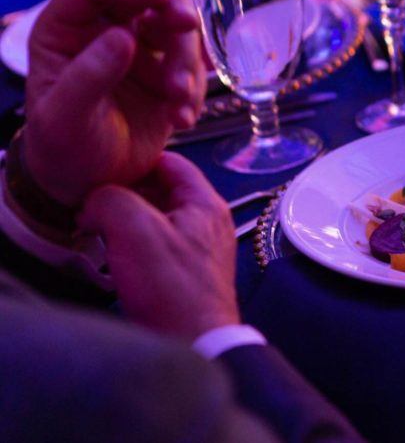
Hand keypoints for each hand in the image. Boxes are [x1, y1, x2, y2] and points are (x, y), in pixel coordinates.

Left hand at [24, 0, 204, 206]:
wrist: (90, 185)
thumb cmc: (63, 149)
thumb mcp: (66, 117)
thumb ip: (89, 76)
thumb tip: (123, 38)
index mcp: (65, 30)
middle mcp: (104, 31)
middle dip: (172, 12)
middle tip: (189, 27)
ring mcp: (139, 51)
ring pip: (177, 32)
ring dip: (187, 63)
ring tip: (180, 104)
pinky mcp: (166, 74)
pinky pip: (193, 68)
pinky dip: (196, 91)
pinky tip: (183, 120)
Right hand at [79, 153, 239, 340]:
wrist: (195, 342)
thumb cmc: (174, 289)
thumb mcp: (135, 230)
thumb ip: (112, 200)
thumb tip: (96, 200)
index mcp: (205, 203)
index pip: (170, 162)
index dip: (134, 164)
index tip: (103, 173)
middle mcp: (209, 221)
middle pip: (162, 190)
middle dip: (125, 195)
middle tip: (95, 205)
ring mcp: (201, 247)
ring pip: (157, 219)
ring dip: (126, 222)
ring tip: (100, 232)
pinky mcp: (188, 272)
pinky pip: (158, 245)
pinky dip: (135, 245)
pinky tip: (116, 258)